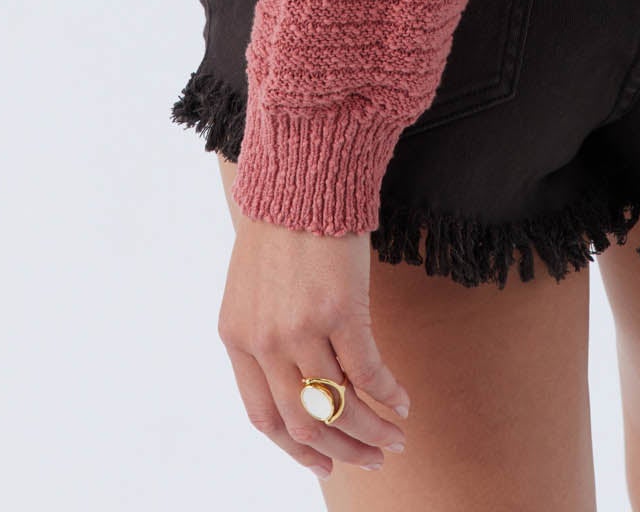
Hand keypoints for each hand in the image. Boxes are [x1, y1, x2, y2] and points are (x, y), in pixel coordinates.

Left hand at [217, 205, 412, 480]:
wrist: (300, 175)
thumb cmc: (281, 225)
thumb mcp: (253, 288)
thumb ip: (264, 335)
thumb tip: (296, 383)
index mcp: (236, 338)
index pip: (264, 418)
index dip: (297, 451)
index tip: (326, 465)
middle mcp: (264, 342)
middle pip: (303, 423)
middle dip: (342, 450)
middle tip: (373, 459)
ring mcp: (301, 328)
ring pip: (338, 406)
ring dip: (372, 430)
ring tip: (397, 436)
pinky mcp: (340, 309)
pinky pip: (367, 371)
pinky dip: (388, 393)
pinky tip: (403, 399)